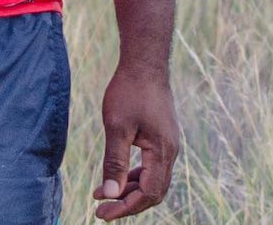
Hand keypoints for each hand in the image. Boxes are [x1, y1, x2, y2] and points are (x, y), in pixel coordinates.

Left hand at [92, 63, 180, 218]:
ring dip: (129, 189)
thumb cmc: (130, 91)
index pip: (148, 193)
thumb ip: (114, 162)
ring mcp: (168, 144)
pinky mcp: (162, 137)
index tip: (102, 214)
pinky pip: (152, 166)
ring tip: (103, 193)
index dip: (125, 207)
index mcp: (162, 151)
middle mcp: (170, 151)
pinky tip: (117, 175)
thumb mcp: (117, 127)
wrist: (145, 63)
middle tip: (101, 210)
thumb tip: (110, 194)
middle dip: (128, 203)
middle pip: (154, 191)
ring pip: (153, 179)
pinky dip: (134, 175)